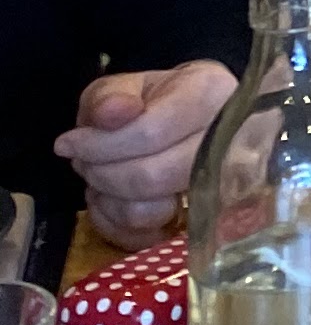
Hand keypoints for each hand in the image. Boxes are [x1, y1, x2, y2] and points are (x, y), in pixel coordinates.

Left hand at [55, 62, 235, 245]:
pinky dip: (117, 223)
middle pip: (150, 176)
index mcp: (210, 94)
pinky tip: (116, 200)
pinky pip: (150, 238)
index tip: (68, 145)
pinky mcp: (203, 220)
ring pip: (151, 210)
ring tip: (104, 177)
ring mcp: (223, 185)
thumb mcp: (125, 86)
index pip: (150, 132)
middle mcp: (229, 141)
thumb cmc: (156, 102)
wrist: (190, 122)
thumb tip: (114, 113)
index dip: (100, 145)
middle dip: (102, 173)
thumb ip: (110, 95)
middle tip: (84, 162)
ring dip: (110, 199)